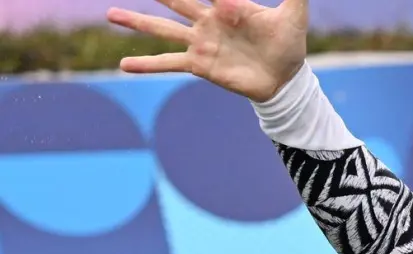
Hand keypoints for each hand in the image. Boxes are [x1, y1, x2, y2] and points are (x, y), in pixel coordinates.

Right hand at [107, 0, 308, 102]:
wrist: (285, 80)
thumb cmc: (288, 45)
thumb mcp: (294, 16)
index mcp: (228, 4)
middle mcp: (208, 20)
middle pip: (175, 0)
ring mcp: (200, 42)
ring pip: (162, 28)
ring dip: (136, 21)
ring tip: (110, 14)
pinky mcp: (200, 65)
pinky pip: (168, 63)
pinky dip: (146, 64)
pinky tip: (123, 65)